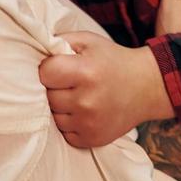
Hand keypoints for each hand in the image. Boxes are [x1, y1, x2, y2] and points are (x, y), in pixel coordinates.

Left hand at [39, 31, 171, 148]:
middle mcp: (87, 100)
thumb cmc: (112, 60)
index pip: (44, 73)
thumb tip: (34, 51)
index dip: (49, 68)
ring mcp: (89, 123)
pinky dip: (70, 123)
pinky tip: (84, 112)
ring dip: (61, 108)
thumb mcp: (89, 41)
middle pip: (47, 96)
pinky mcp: (92, 139)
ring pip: (54, 117)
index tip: (60, 67)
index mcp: (85, 71)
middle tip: (72, 82)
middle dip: (55, 88)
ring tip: (79, 97)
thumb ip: (59, 41)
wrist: (146, 86)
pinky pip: (64, 133)